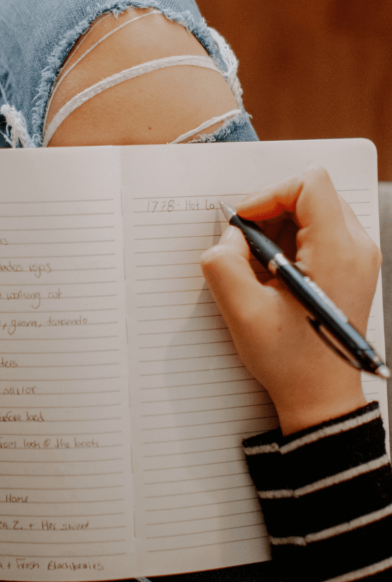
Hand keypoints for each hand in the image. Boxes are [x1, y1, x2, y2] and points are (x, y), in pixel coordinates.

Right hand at [200, 167, 381, 434]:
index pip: (309, 184)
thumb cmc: (292, 362)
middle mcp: (357, 247)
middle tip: (248, 248)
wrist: (322, 397)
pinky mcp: (352, 266)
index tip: (245, 222)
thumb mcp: (243, 313)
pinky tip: (276, 276)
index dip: (268, 194)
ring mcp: (359, 256)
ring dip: (279, 228)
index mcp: (337, 251)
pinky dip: (291, 242)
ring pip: (314, 210)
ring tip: (262, 269)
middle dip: (271, 212)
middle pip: (311, 193)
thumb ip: (223, 263)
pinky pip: (319, 231)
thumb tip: (230, 236)